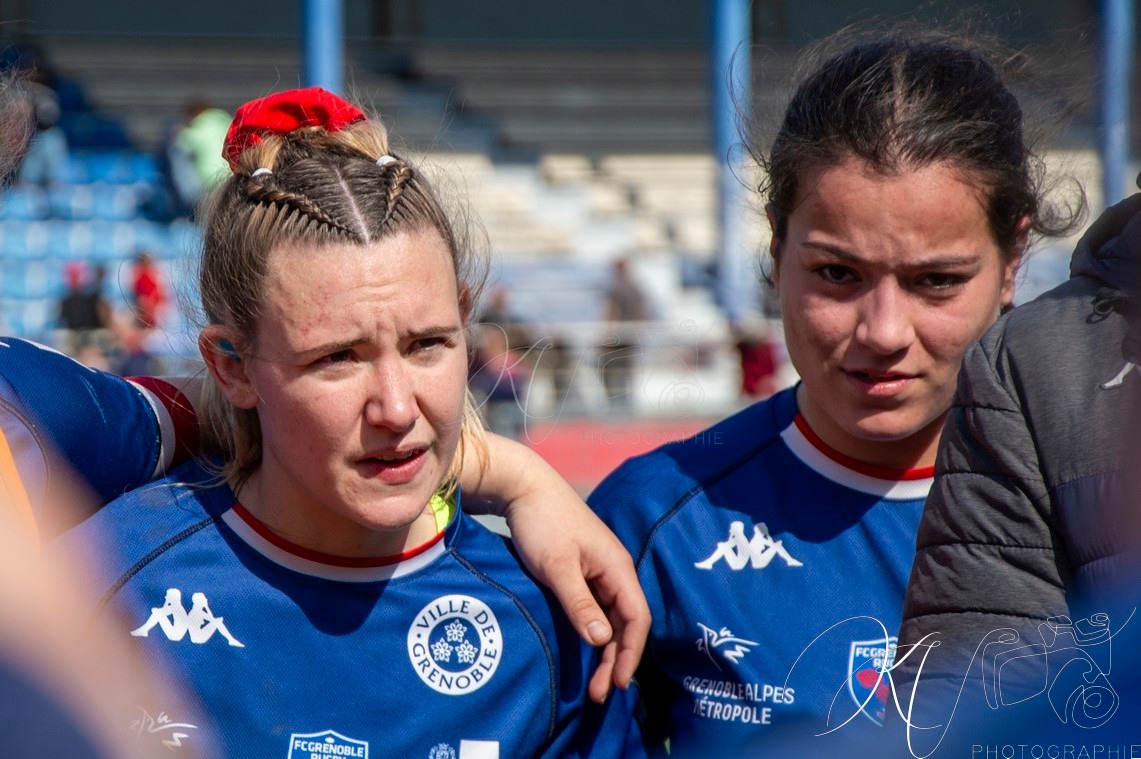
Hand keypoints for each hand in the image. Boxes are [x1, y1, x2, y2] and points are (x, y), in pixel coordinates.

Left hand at [504, 489, 649, 702]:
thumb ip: (580, 603)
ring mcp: (600, 571)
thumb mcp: (557, 567)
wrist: (524, 488)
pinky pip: (597, 608)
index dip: (631, 653)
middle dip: (617, 659)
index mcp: (617, 568)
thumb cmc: (542, 523)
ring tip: (592, 683)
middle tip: (599, 693)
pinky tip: (585, 649)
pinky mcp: (583, 571)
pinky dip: (593, 632)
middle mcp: (615, 571)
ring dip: (605, 649)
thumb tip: (601, 641)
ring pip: (611, 618)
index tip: (616, 683)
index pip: (636, 618)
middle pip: (626, 623)